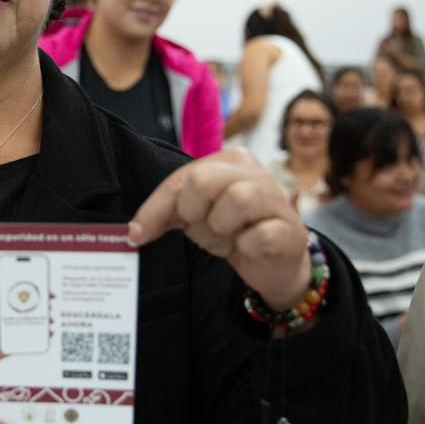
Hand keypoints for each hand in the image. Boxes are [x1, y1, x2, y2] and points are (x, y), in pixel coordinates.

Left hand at [128, 149, 310, 311]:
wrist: (275, 261)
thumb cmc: (234, 231)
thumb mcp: (195, 216)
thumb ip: (166, 213)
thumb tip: (134, 231)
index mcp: (229, 162)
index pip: (181, 178)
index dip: (154, 209)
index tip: (137, 234)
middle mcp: (254, 172)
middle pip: (203, 180)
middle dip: (194, 212)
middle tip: (205, 227)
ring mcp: (275, 199)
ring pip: (236, 199)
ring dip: (222, 228)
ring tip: (231, 235)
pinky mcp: (290, 229)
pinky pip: (258, 236)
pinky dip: (246, 246)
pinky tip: (249, 246)